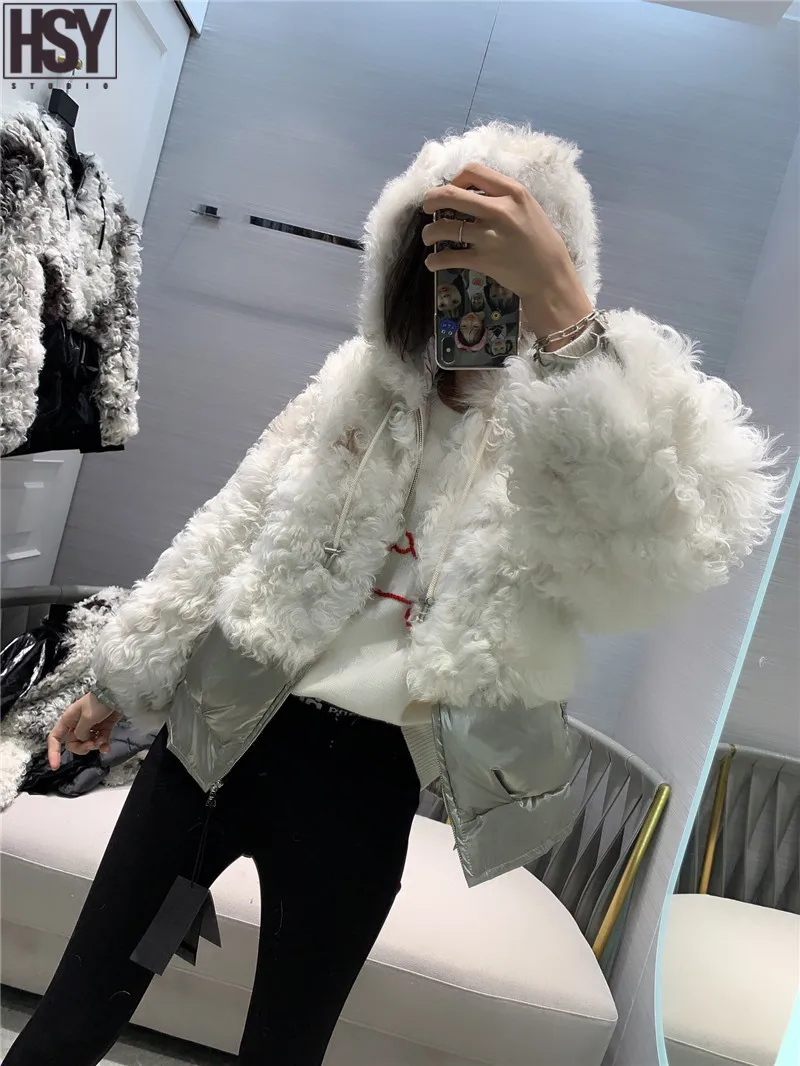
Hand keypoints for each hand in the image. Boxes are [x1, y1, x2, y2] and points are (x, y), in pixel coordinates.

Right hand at [47, 693, 119, 770]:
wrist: (118, 695)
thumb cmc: (98, 703)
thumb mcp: (87, 717)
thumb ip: (81, 733)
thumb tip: (82, 740)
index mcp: (68, 720)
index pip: (55, 738)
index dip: (53, 752)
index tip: (55, 766)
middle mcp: (77, 724)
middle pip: (73, 744)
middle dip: (82, 747)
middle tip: (93, 744)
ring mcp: (91, 727)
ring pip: (87, 744)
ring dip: (94, 745)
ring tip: (102, 740)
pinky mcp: (103, 728)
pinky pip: (99, 741)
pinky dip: (103, 745)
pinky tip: (107, 747)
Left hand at [421, 163, 592, 341]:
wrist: (550, 275)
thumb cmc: (540, 240)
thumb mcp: (527, 207)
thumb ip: (502, 196)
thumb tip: (470, 193)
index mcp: (512, 192)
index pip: (473, 171)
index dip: (455, 178)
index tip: (452, 189)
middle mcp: (499, 210)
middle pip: (450, 194)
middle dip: (431, 200)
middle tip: (427, 207)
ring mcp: (490, 236)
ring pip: (444, 227)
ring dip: (429, 232)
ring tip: (428, 237)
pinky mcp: (483, 260)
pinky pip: (448, 258)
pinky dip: (435, 261)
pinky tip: (432, 262)